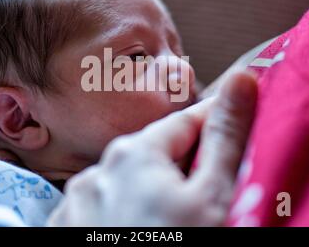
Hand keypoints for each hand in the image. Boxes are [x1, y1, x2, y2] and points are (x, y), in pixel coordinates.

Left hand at [47, 70, 256, 225]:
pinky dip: (124, 216)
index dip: (214, 123)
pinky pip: (104, 211)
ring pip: (127, 185)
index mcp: (133, 153)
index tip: (235, 126)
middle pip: (153, 156)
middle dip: (182, 166)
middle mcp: (97, 170)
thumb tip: (243, 77)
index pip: (185, 122)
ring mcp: (76, 202)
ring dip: (151, 194)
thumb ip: (226, 135)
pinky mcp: (65, 229)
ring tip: (171, 221)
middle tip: (207, 191)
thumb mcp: (213, 196)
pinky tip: (140, 232)